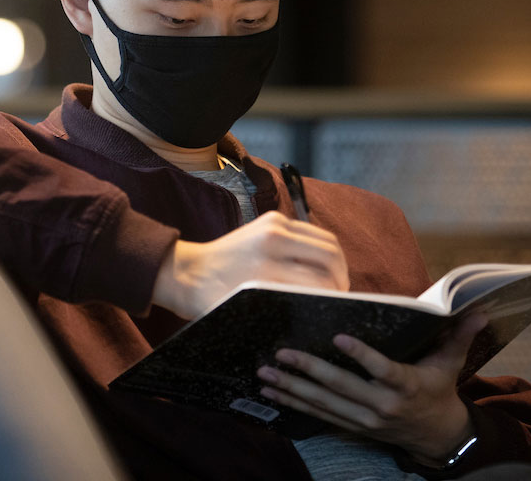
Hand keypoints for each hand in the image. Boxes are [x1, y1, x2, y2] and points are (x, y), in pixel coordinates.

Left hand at [152, 211, 347, 319]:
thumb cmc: (216, 299)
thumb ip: (285, 308)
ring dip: (336, 262)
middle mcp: (272, 242)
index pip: (321, 282)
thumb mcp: (250, 312)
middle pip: (331, 257)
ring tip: (333, 281)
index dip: (334, 297)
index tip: (338, 308)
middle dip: (342, 278)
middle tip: (341, 295)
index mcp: (266, 270)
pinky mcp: (272, 218)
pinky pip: (311, 232)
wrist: (188, 272)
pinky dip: (321, 249)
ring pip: (327, 241)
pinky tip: (317, 266)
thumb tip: (323, 308)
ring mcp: (273, 225)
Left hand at [256, 313, 488, 463]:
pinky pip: (320, 416)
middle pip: (342, 387)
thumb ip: (458, 335)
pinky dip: (295, 404)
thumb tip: (479, 309)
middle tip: (281, 354)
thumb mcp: (450, 364)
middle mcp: (383, 405)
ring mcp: (365, 419)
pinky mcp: (352, 427)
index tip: (338, 336)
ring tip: (265, 373)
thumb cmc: (439, 390)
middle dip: (309, 371)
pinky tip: (272, 392)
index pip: (382, 369)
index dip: (361, 355)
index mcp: (406, 385)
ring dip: (292, 389)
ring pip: (323, 404)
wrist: (437, 436)